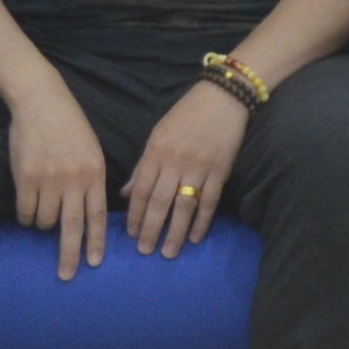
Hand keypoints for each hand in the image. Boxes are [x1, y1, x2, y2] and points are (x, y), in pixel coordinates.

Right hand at [5, 67, 116, 271]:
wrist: (41, 101)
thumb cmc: (69, 126)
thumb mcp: (91, 150)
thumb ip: (93, 179)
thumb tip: (93, 213)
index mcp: (94, 172)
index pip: (97, 215)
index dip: (96, 241)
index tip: (94, 263)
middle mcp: (74, 179)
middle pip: (73, 226)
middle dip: (70, 254)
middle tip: (67, 276)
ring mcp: (49, 178)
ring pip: (45, 220)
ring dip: (43, 223)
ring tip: (42, 208)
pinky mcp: (26, 177)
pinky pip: (25, 211)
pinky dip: (25, 215)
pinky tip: (27, 203)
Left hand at [123, 79, 249, 258]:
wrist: (222, 97)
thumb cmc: (185, 115)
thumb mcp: (158, 134)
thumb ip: (143, 165)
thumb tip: (126, 194)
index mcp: (156, 152)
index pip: (141, 190)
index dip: (135, 215)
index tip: (131, 234)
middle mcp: (175, 162)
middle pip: (159, 202)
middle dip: (150, 229)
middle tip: (145, 251)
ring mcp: (199, 167)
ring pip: (183, 206)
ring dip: (175, 232)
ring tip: (168, 251)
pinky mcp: (220, 171)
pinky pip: (209, 201)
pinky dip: (202, 222)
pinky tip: (196, 238)